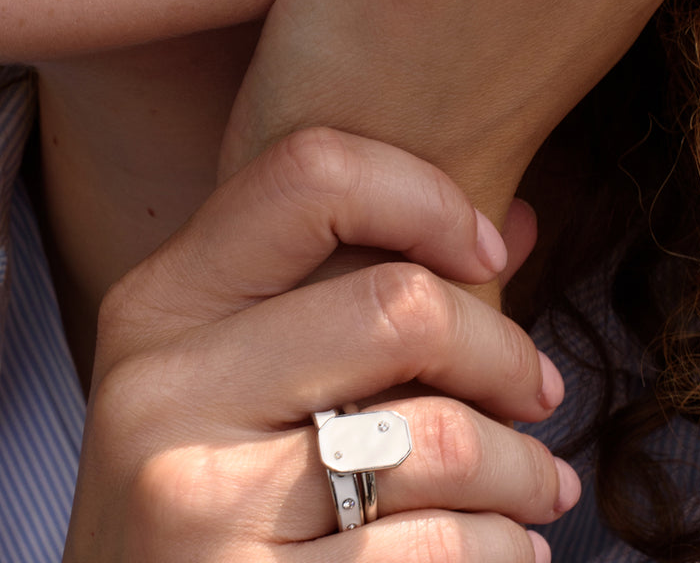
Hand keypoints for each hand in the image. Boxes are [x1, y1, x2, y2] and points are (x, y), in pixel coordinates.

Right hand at [63, 129, 575, 561]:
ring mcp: (194, 501)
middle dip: (504, 353)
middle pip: (400, 304)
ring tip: (535, 484)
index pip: (312, 173)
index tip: (487, 252)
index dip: (425, 195)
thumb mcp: (245, 371)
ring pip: (440, 437)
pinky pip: (440, 548)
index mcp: (163, 302)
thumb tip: (520, 221)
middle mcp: (162, 388)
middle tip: (538, 392)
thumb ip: (363, 285)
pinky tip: (505, 548)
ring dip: (522, 467)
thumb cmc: (221, 482)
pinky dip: (503, 548)